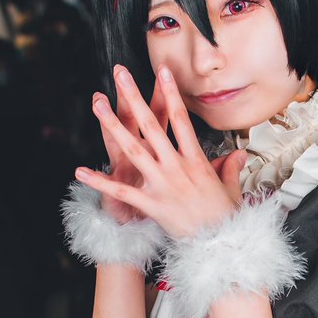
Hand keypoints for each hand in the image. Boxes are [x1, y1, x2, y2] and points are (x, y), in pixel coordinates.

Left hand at [75, 66, 246, 237]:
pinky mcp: (150, 204)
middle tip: (120, 73)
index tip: (162, 71)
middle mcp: (176, 167)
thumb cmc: (225, 218)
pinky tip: (80, 171)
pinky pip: (121, 191)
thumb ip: (229, 168)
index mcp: (196, 161)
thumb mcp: (231, 189)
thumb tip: (237, 155)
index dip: (171, 93)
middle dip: (134, 97)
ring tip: (97, 104)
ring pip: (133, 149)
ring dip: (113, 125)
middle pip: (152, 125)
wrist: (220, 245)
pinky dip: (100, 182)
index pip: (182, 119)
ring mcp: (162, 184)